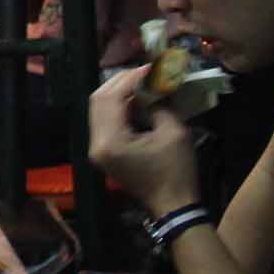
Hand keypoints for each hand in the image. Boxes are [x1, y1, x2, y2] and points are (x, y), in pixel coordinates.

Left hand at [87, 65, 202, 214]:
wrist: (173, 207)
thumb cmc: (177, 172)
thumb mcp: (174, 133)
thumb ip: (160, 105)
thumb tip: (154, 86)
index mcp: (110, 140)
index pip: (111, 98)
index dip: (130, 79)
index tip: (150, 67)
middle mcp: (96, 143)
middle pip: (98, 100)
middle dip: (120, 82)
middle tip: (144, 72)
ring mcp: (96, 149)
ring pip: (98, 109)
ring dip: (117, 93)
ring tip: (142, 82)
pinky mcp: (103, 152)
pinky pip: (105, 122)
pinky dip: (118, 107)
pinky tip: (136, 100)